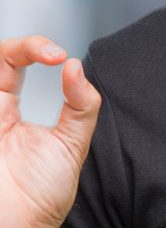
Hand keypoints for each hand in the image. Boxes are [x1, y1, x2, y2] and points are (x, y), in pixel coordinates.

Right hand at [0, 36, 101, 227]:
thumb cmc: (40, 197)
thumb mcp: (71, 143)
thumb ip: (80, 105)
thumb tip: (76, 66)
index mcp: (7, 112)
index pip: (12, 62)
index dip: (33, 48)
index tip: (59, 57)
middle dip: (20, 45)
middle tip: (50, 54)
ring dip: (6, 53)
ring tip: (32, 56)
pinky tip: (5, 88)